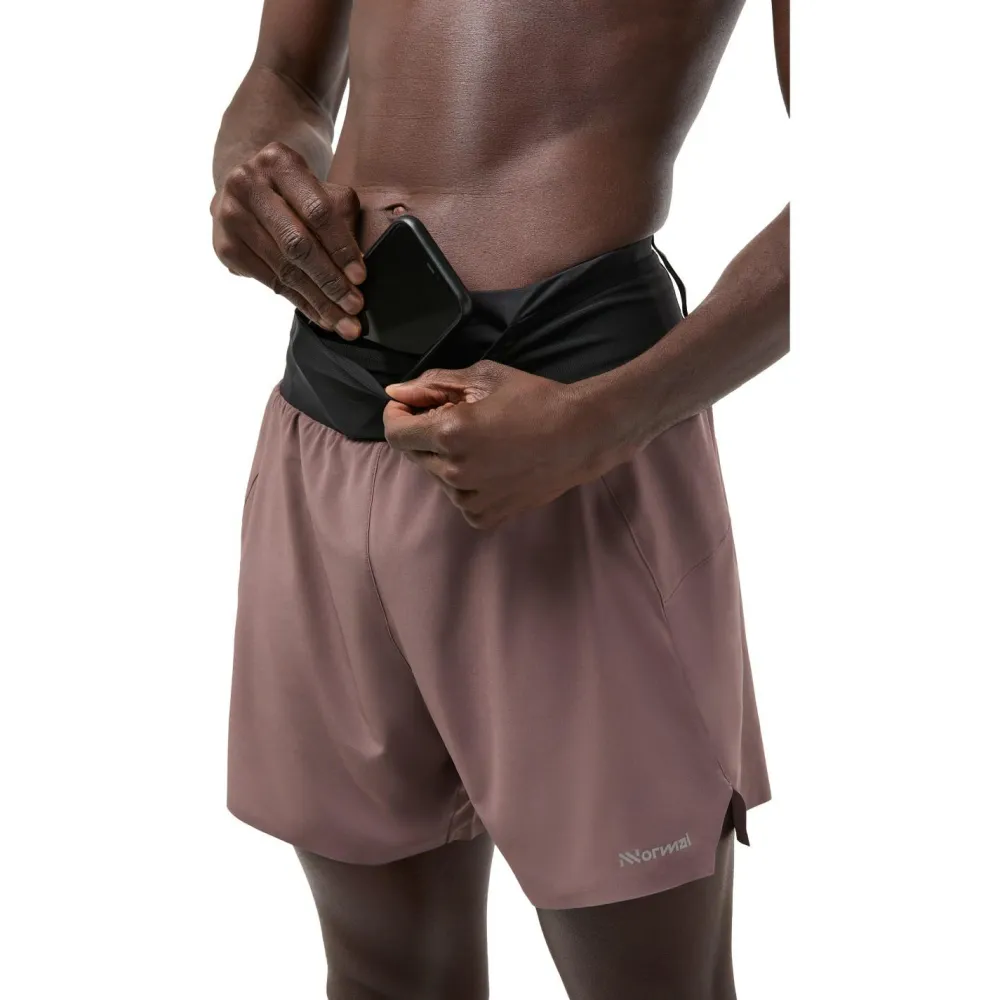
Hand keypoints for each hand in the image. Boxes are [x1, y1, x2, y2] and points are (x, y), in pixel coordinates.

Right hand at [211, 142, 365, 336]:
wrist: (246, 188)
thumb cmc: (296, 192)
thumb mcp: (322, 189)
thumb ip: (341, 217)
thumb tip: (358, 265)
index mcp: (279, 162)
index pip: (317, 211)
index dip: (341, 247)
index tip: (360, 277)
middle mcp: (248, 184)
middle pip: (297, 244)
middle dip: (330, 281)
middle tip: (354, 306)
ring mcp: (231, 216)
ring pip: (284, 270)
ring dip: (318, 301)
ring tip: (344, 322)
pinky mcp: (226, 246)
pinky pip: (270, 282)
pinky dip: (299, 302)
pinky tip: (320, 316)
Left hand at [383, 361, 628, 528]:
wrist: (581, 436)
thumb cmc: (535, 399)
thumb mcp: (484, 377)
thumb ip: (434, 384)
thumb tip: (395, 391)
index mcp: (449, 433)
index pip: (395, 432)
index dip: (398, 415)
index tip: (411, 406)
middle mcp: (453, 470)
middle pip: (413, 454)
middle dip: (425, 434)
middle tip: (459, 420)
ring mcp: (469, 498)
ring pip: (436, 477)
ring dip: (446, 459)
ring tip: (483, 444)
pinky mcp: (484, 516)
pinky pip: (458, 497)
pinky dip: (466, 483)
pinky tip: (493, 466)